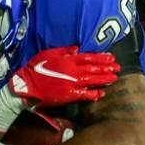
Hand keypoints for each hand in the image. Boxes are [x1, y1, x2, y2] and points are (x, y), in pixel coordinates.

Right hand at [4, 46, 121, 107]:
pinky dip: (93, 94)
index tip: (111, 57)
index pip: (88, 57)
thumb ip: (64, 51)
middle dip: (106, 68)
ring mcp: (71, 84)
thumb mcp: (48, 53)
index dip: (101, 57)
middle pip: (93, 68)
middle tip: (118, 68)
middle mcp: (72, 71)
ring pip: (91, 80)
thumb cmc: (35, 68)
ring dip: (104, 79)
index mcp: (67, 60)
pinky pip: (84, 95)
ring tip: (114, 78)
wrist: (27, 86)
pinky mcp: (68, 95)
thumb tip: (77, 48)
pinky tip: (101, 93)